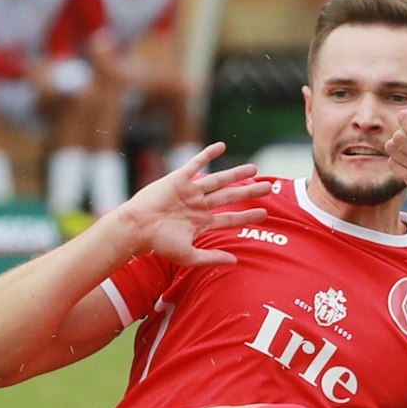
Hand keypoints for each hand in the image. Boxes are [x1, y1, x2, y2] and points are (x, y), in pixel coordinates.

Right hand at [110, 143, 269, 265]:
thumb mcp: (188, 255)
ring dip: (236, 174)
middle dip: (249, 193)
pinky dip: (208, 154)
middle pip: (230, 197)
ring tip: (254, 169)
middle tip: (268, 188)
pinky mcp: (179, 179)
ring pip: (219, 180)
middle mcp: (198, 206)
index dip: (247, 216)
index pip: (230, 219)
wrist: (137, 228)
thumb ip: (211, 257)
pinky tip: (222, 147)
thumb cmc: (159, 244)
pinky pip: (196, 163)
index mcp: (201, 223)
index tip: (265, 214)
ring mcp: (190, 192)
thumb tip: (235, 261)